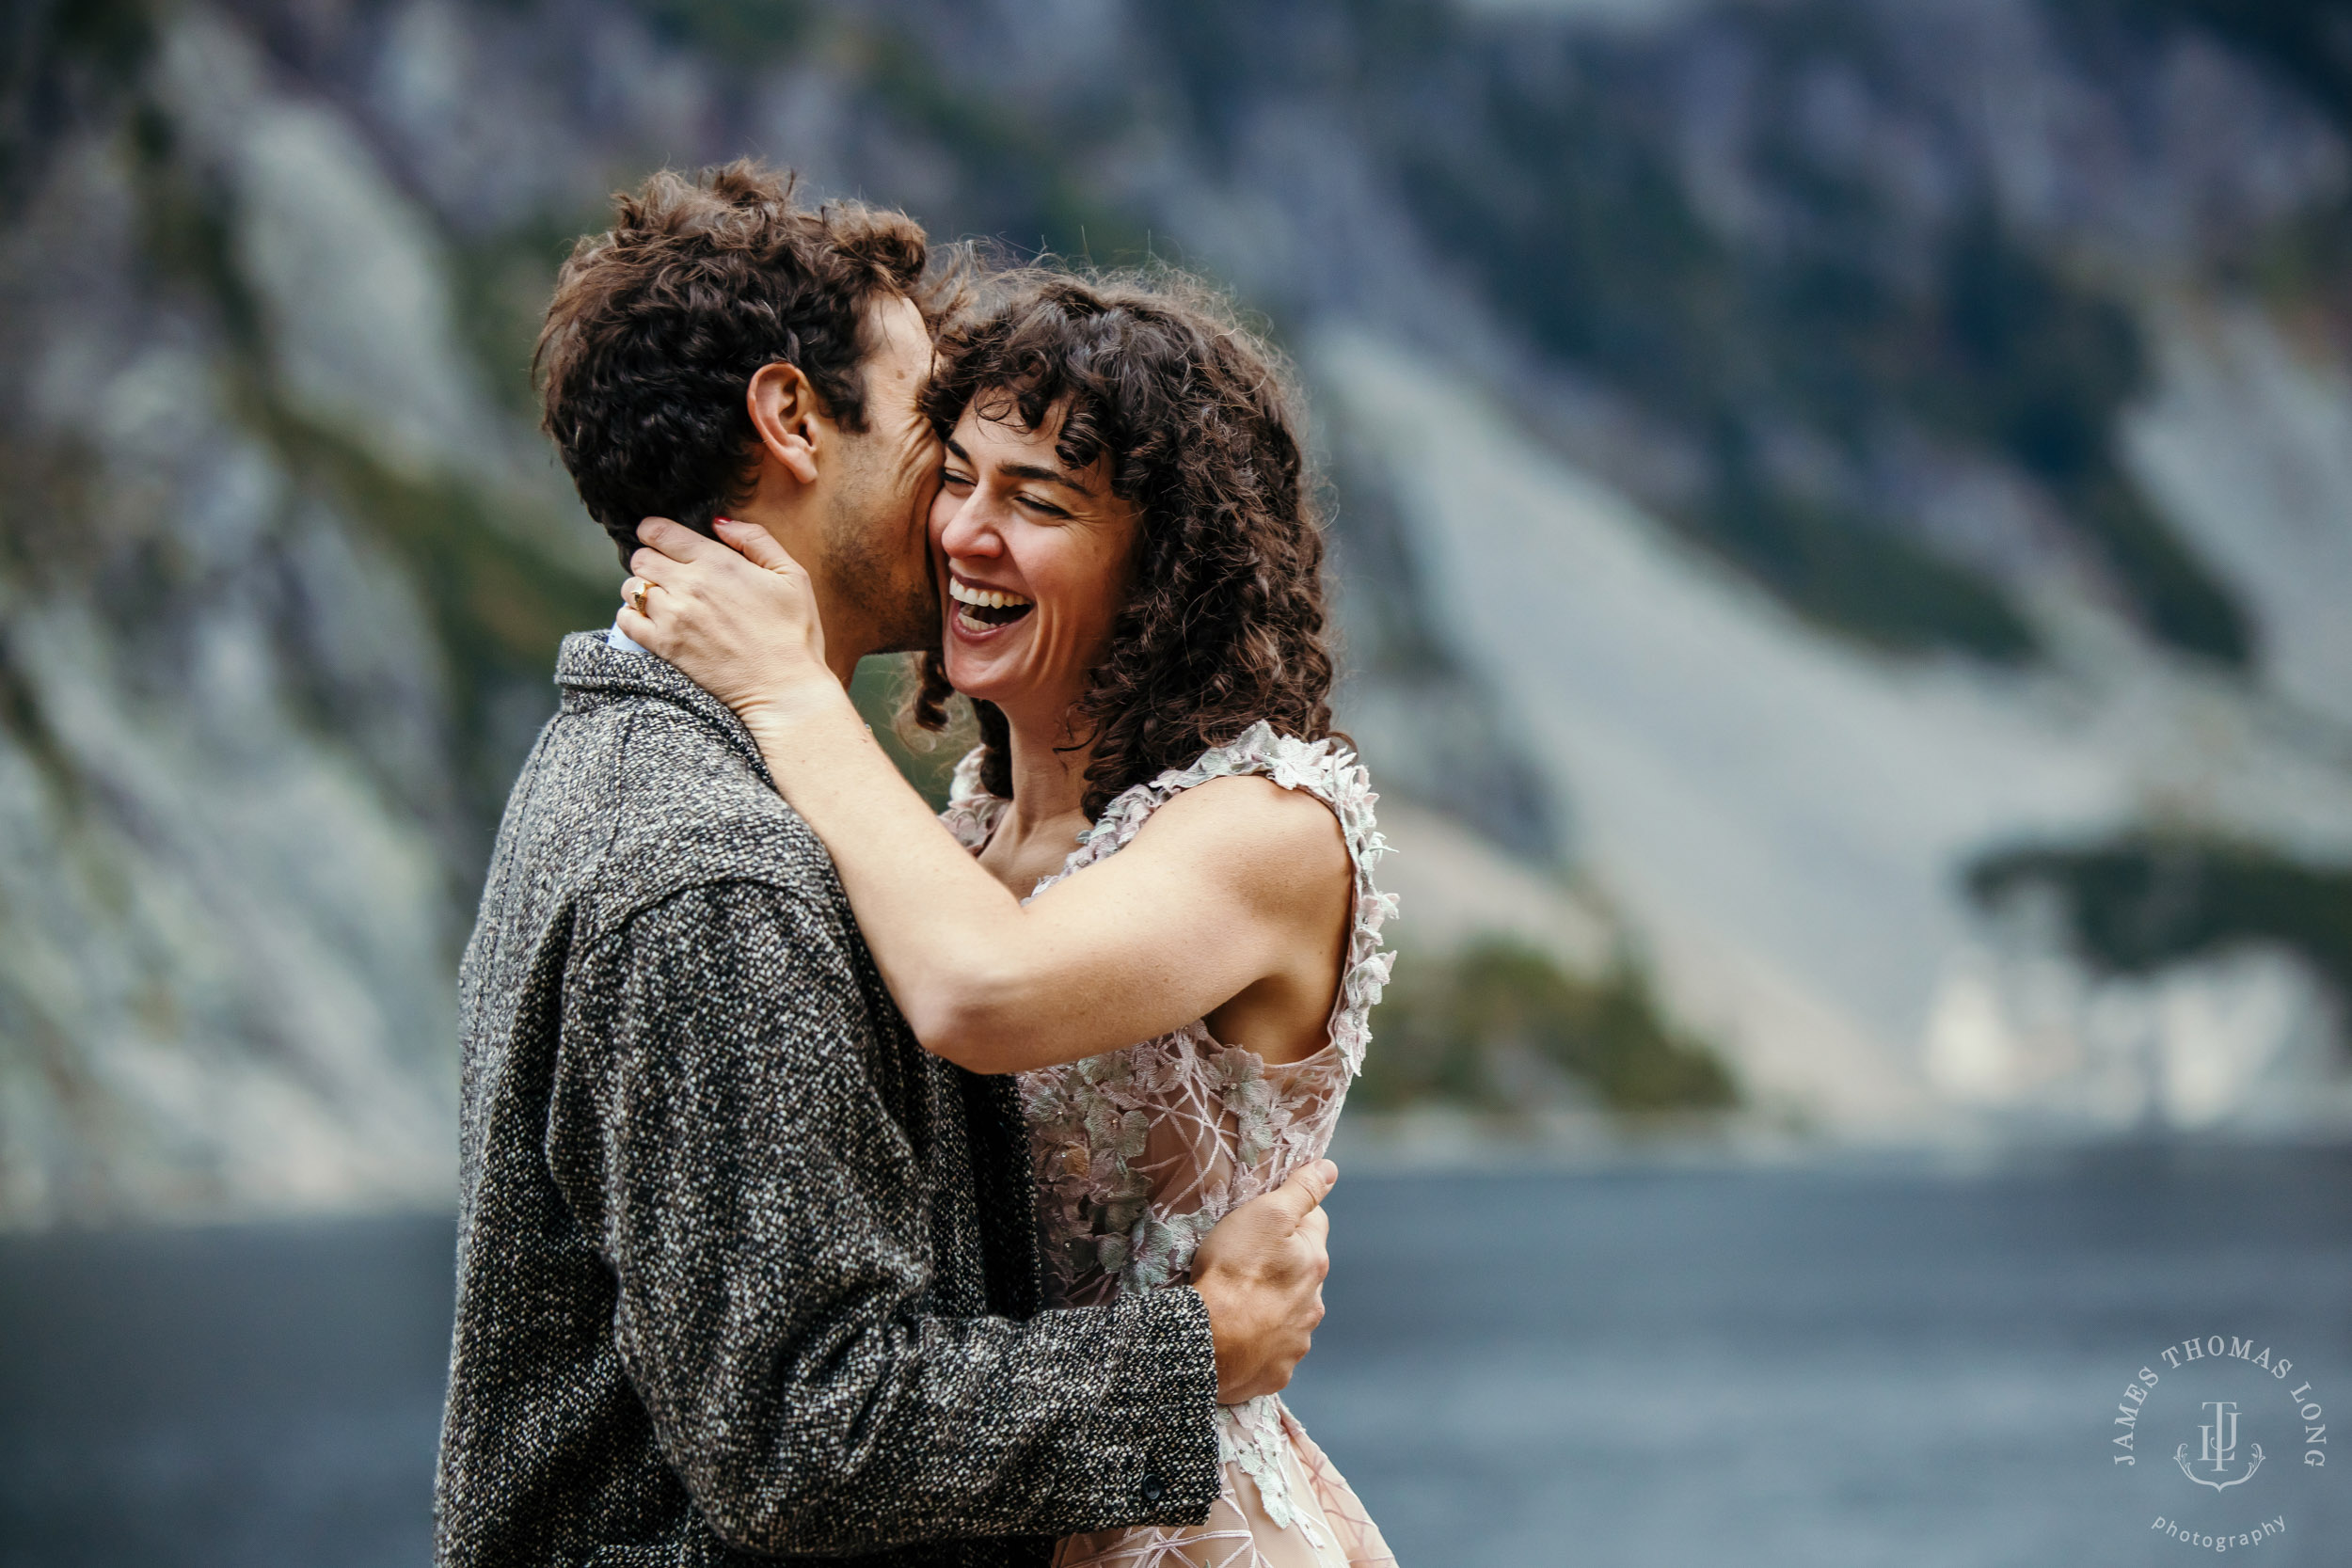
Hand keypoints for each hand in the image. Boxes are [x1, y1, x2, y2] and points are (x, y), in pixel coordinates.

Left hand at [620, 517, 835, 719]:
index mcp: (717, 563)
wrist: (786, 690)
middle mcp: (688, 586)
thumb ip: (756, 539)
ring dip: (642, 590)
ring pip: (631, 588)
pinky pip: (625, 621)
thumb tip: (719, 522)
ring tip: (662, 601)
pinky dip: (632, 617)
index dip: (654, 530)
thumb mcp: (792, 576)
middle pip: (641, 558)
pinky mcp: (663, 647)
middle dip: (651, 560)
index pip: (660, 532)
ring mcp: (672, 617)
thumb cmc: (794, 633)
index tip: (658, 537)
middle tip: (667, 574)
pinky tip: (652, 621)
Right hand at [1189, 1159, 1334, 1403]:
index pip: (1315, 1224)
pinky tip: (1236, 1337)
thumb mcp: (1266, 1214)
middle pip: (1302, 1273)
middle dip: (1282, 1266)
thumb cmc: (1233, 1271)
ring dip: (1271, 1307)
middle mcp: (1314, 1305)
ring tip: (1237, 1303)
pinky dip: (1259, 1343)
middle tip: (1244, 1263)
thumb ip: (1301, 1191)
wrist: (1208, 1343)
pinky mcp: (1275, 1373)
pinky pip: (1271, 1352)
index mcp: (1314, 1263)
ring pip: (1289, 1315)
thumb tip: (1331, 1169)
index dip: (1290, 1217)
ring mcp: (1296, 1343)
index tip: (1263, 1221)